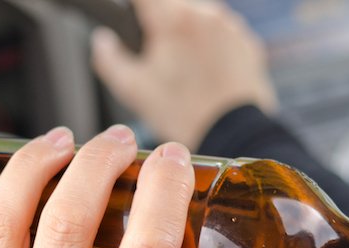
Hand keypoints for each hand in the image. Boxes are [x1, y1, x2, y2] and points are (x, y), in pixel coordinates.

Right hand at [92, 0, 277, 150]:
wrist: (233, 135)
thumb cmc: (183, 114)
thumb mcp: (133, 91)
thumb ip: (109, 59)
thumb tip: (101, 40)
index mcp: (173, 20)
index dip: (134, 7)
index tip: (133, 19)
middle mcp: (204, 14)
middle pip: (172, 5)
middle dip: (162, 24)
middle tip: (159, 58)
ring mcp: (229, 26)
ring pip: (198, 17)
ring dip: (186, 34)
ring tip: (184, 70)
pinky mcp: (246, 42)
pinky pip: (222, 34)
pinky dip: (211, 47)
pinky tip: (205, 75)